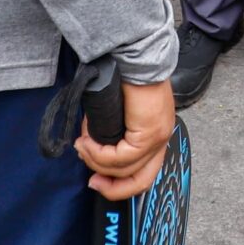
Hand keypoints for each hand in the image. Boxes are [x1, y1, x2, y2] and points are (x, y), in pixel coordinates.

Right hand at [77, 79, 176, 199]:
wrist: (133, 57)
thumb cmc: (125, 77)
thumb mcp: (119, 112)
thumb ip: (112, 132)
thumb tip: (93, 147)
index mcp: (156, 134)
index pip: (145, 174)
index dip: (120, 185)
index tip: (97, 181)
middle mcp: (161, 139)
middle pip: (141, 181)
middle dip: (113, 187)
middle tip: (92, 182)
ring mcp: (158, 138)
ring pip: (125, 168)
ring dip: (97, 161)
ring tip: (82, 145)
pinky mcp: (149, 133)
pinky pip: (121, 157)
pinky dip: (99, 153)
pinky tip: (87, 141)